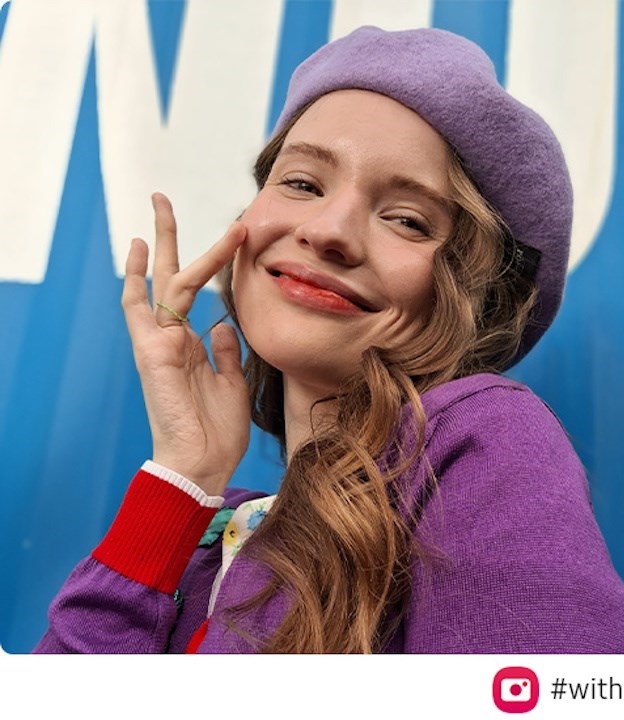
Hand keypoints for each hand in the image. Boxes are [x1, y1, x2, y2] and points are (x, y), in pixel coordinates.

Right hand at [122, 193, 248, 495]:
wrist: (202, 465)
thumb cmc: (216, 432)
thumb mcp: (232, 383)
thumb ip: (226, 351)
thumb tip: (222, 323)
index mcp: (192, 345)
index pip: (198, 294)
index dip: (211, 262)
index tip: (229, 235)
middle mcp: (173, 337)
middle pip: (173, 276)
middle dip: (171, 237)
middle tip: (162, 197)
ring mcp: (160, 342)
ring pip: (167, 281)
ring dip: (168, 241)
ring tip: (162, 201)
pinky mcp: (152, 351)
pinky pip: (142, 306)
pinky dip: (140, 275)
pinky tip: (142, 245)